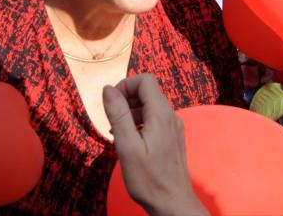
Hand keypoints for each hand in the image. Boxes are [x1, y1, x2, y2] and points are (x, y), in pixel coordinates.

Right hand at [102, 74, 207, 215]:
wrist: (173, 204)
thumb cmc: (149, 179)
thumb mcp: (127, 146)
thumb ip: (118, 115)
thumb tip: (108, 89)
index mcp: (161, 114)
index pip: (144, 80)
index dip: (125, 86)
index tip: (111, 104)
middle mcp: (171, 116)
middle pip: (147, 91)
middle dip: (126, 100)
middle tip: (112, 121)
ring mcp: (173, 126)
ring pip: (150, 105)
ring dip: (131, 112)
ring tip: (118, 133)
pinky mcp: (172, 137)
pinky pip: (154, 118)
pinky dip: (139, 122)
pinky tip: (130, 141)